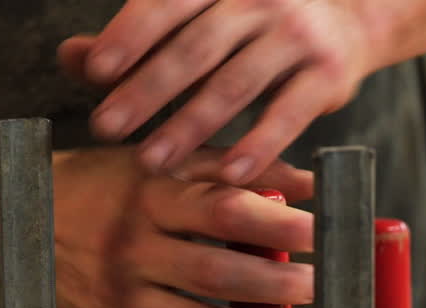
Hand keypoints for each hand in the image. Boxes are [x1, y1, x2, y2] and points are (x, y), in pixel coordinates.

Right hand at [53, 146, 314, 307]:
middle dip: (276, 288)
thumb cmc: (109, 185)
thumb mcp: (167, 163)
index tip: (320, 233)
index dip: (277, 226)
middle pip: (215, 277)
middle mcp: (132, 248)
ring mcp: (121, 298)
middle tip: (319, 289)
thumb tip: (314, 185)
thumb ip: (240, 169)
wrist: (18, 216)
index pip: (223, 211)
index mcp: (149, 196)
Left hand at [58, 0, 374, 182]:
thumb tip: (72, 58)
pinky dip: (258, 145)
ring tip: (151, 159)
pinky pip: (287, 114)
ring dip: (189, 126)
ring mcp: (297, 35)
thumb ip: (140, 39)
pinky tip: (230, 173)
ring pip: (235, 84)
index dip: (130, 35)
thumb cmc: (259, 25)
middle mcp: (259, 0)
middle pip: (195, 48)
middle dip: (146, 90)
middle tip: (105, 128)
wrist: (353, 18)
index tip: (94, 71)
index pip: (167, 4)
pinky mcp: (328, 75)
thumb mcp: (201, 20)